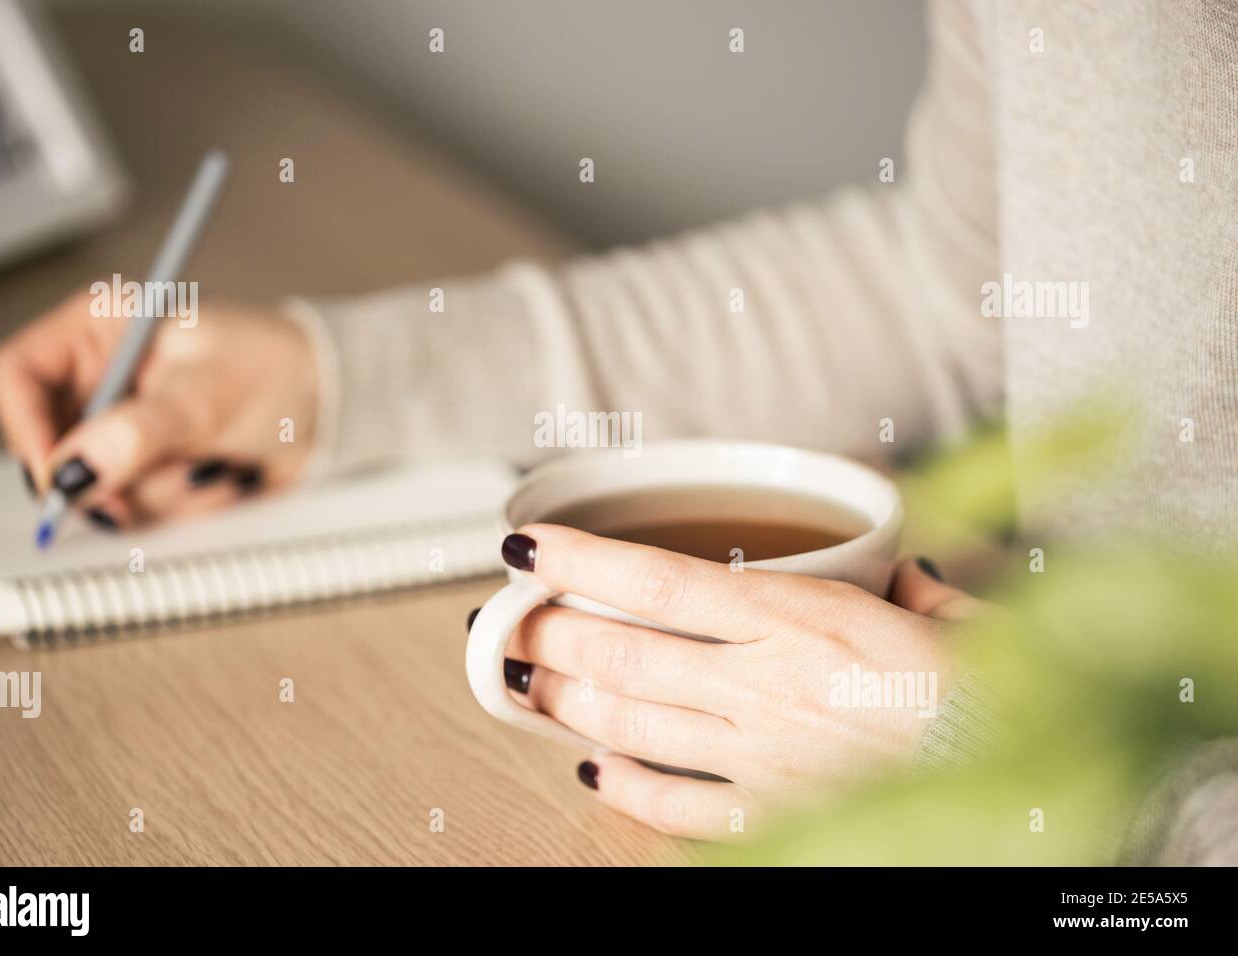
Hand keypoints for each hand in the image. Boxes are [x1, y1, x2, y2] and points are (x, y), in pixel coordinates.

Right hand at [0, 289, 318, 528]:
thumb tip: (76, 468)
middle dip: (104, 476)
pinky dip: (182, 502)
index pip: (19, 375)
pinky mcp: (156, 464)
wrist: (336, 403)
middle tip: (137, 494)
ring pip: (100, 485)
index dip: (28, 428)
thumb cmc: (282, 368)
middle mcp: (106, 377)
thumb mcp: (207, 397)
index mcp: (102, 328)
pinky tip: (219, 474)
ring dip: (159, 490)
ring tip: (210, 462)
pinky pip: (142, 504)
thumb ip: (139, 433)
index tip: (61, 475)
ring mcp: (129, 426)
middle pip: (53, 443)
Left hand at [496, 524, 983, 841]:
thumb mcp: (943, 608)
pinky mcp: (772, 813)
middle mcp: (762, 684)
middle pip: (622, 653)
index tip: (526, 547)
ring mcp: (759, 755)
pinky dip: (624, 785)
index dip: (577, 561)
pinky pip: (675, 804)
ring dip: (567, 700)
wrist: (1019, 771)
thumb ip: (901, 585)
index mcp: (796, 618)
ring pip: (631, 722)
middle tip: (506, 622)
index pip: (656, 580)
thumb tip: (898, 569)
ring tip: (528, 684)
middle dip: (550, 634)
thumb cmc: (984, 689)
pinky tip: (591, 767)